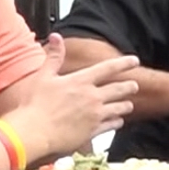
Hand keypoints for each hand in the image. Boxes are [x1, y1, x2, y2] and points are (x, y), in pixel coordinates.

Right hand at [7, 34, 140, 158]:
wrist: (34, 132)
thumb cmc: (34, 105)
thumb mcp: (43, 76)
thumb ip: (54, 57)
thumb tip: (56, 37)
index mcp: (81, 81)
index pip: (108, 68)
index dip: (124, 63)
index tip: (134, 60)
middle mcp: (92, 97)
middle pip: (119, 89)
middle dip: (130, 87)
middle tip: (134, 86)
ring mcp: (95, 115)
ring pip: (120, 109)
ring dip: (125, 106)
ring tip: (128, 105)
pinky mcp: (93, 131)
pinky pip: (112, 125)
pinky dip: (116, 122)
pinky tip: (116, 122)